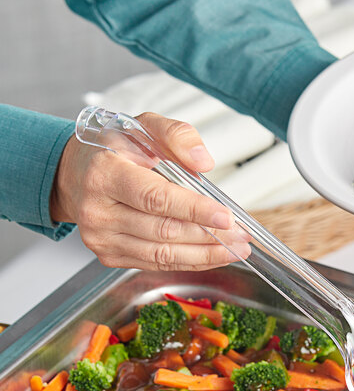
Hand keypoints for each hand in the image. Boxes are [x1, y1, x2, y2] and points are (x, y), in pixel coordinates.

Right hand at [50, 112, 250, 270]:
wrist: (76, 175)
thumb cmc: (113, 151)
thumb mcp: (143, 127)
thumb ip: (176, 136)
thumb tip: (204, 162)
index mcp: (106, 174)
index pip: (156, 198)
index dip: (194, 210)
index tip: (226, 217)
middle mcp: (98, 211)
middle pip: (164, 231)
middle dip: (209, 236)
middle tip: (241, 236)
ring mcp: (102, 238)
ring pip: (163, 254)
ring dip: (205, 255)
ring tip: (235, 250)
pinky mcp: (109, 255)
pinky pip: (156, 263)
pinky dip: (188, 262)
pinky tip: (211, 255)